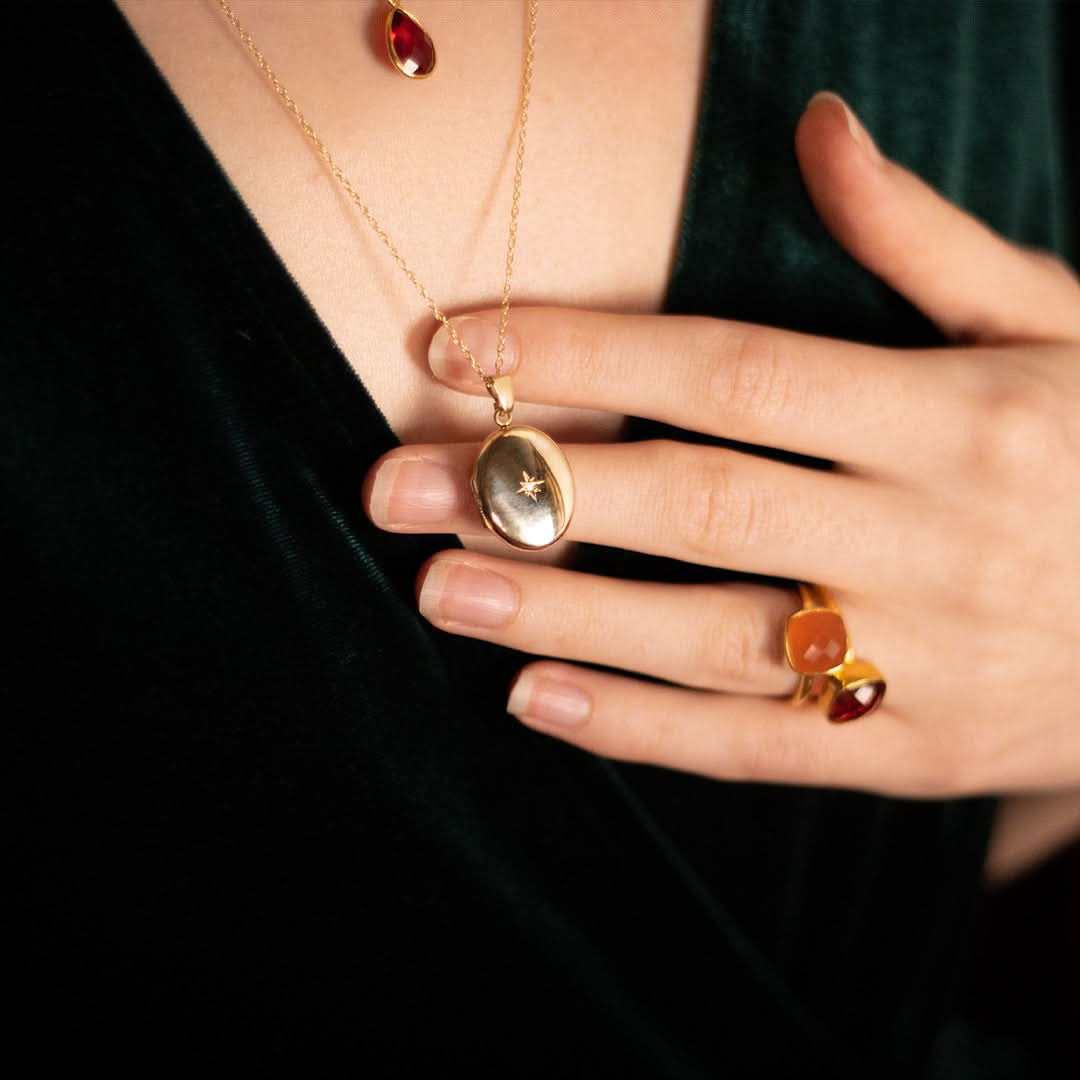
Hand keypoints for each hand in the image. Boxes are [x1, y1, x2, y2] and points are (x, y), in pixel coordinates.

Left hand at [361, 91, 1079, 798]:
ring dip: (561, 616)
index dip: (584, 353)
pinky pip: (762, 746)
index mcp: (958, 416)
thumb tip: (818, 129)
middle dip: (533, 491)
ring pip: (711, 637)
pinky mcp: (919, 754)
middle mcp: (934, 538)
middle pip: (695, 503)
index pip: (729, 372)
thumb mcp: (1061, 324)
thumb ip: (926, 240)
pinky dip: (643, 731)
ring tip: (438, 591)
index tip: (458, 345)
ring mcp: (928, 659)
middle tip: (396, 485)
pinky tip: (537, 702)